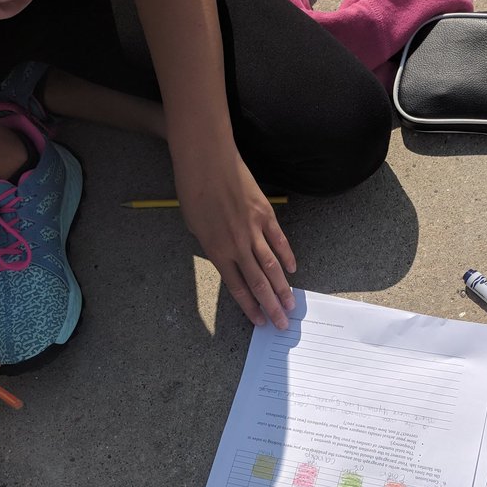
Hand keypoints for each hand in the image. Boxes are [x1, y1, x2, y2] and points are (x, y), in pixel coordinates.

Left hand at [173, 144, 296, 328]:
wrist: (207, 161)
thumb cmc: (193, 191)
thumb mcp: (195, 225)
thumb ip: (212, 243)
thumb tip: (225, 253)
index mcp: (217, 251)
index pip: (237, 287)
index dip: (250, 307)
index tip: (259, 321)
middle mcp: (237, 245)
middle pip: (258, 283)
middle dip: (271, 306)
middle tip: (283, 324)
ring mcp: (254, 230)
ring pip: (272, 266)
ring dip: (283, 288)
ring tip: (292, 305)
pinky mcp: (264, 214)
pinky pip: (279, 240)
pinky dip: (287, 256)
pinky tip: (292, 270)